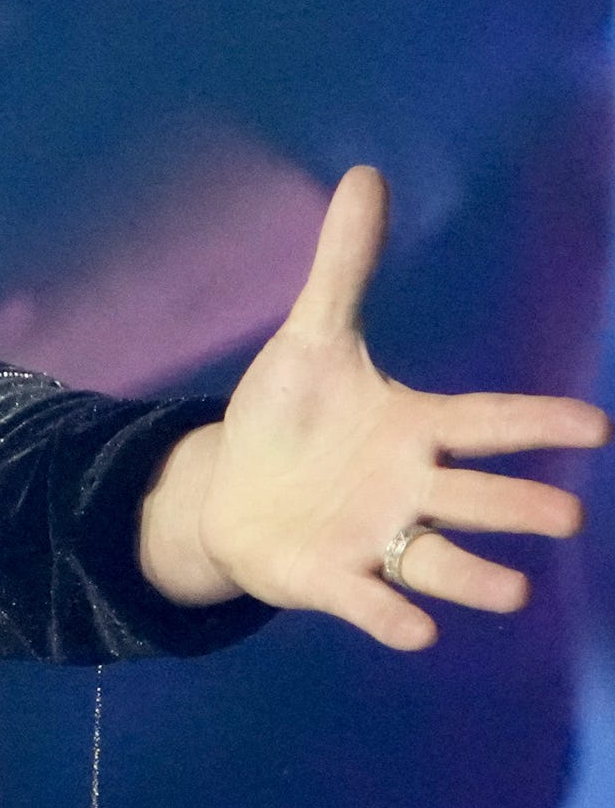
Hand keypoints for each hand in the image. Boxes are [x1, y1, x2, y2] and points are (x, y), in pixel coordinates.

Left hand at [136, 166, 608, 649]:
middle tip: (566, 517)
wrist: (230, 492)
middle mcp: (408, 489)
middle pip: (476, 499)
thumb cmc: (291, 418)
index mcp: (413, 430)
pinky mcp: (332, 580)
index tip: (597, 427)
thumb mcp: (311, 338)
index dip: (536, 424)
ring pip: (439, 564)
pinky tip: (416, 632)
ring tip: (514, 590)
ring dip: (475, 578)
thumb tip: (366, 175)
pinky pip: (370, 603)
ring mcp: (374, 540)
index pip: (486, 422)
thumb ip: (344, 266)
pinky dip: (391, 617)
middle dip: (518, 508)